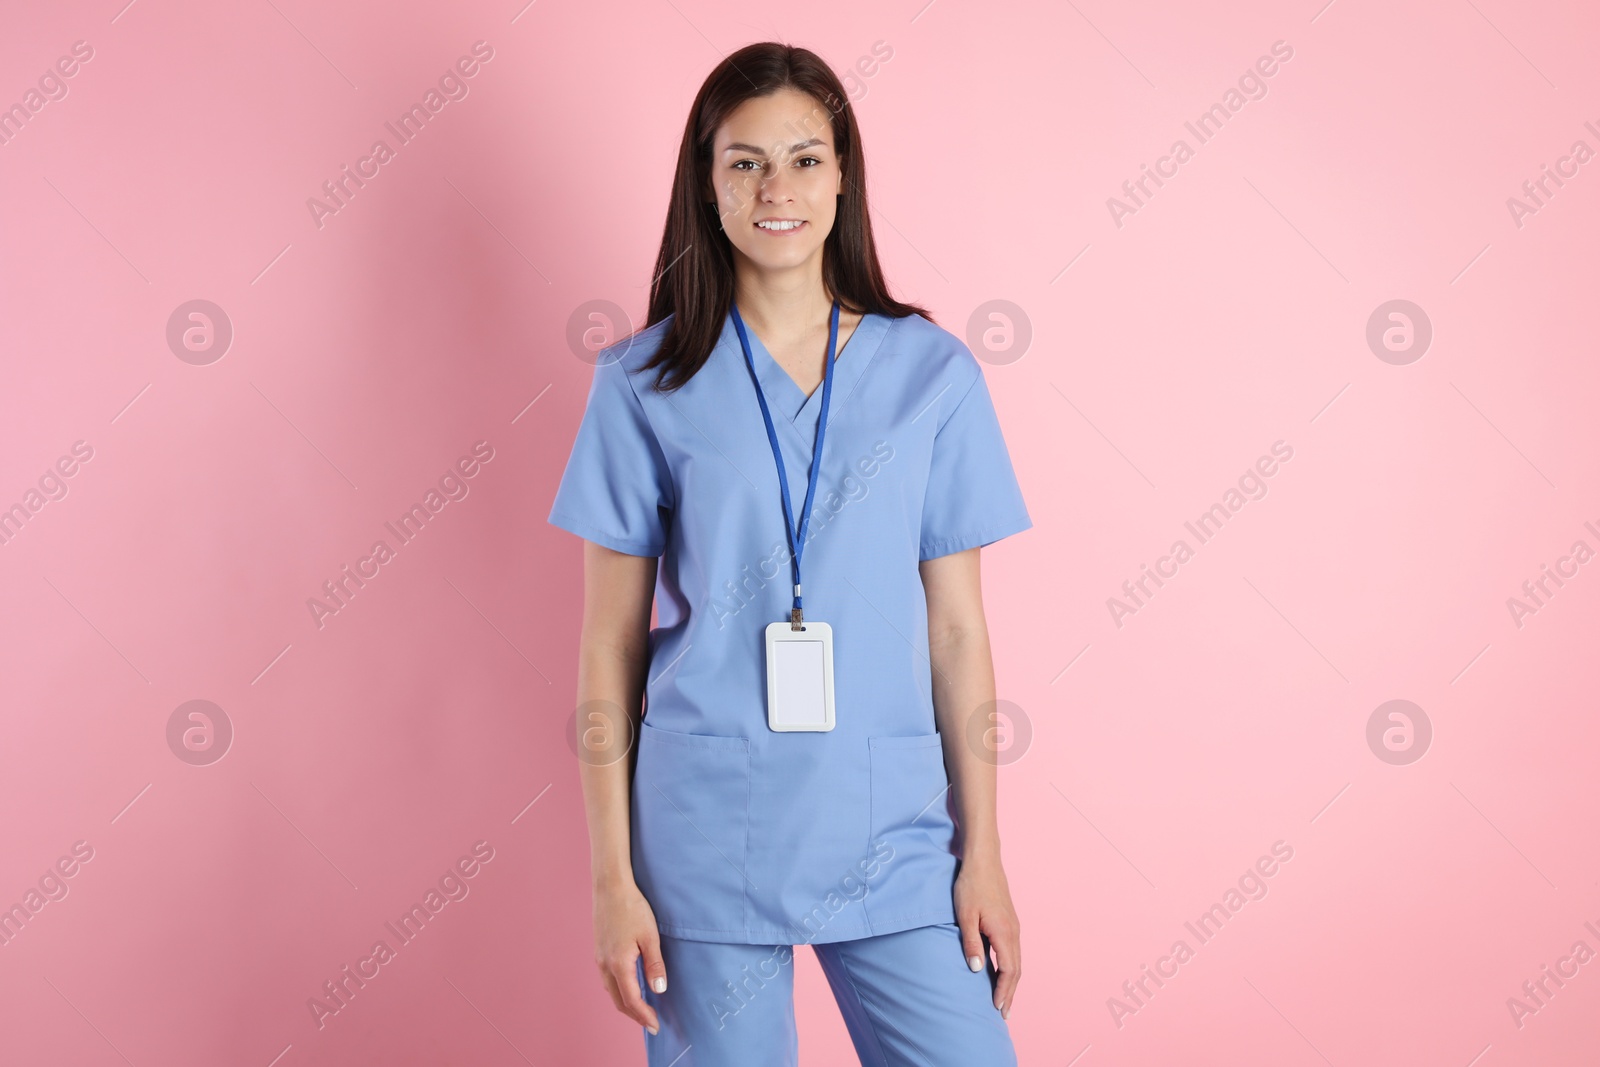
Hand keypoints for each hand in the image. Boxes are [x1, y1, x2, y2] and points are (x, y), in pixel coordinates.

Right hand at [593, 878, 666, 1033]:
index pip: (631, 1000)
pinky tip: (629, 986)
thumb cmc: (632, 908)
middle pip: (618, 1000)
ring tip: (642, 1009)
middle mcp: (605, 965)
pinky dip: (619, 990)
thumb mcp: (650, 936)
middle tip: (650, 1023)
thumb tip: (659, 990)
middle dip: (634, 1015)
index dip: (644, 1016)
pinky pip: (607, 979)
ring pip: (611, 990)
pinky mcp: (599, 950)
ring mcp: (599, 958)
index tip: (655, 1026)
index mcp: (618, 964)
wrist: (610, 887)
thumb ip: (654, 965)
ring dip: (626, 1003)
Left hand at [952, 848, 1020, 1018]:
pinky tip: (1002, 973)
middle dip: (1010, 993)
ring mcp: (1013, 926)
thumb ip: (970, 943)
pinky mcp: (1009, 921)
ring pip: (1016, 961)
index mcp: (1004, 932)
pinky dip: (1010, 968)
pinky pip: (1013, 951)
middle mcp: (1013, 932)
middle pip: (1016, 970)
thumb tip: (975, 970)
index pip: (1008, 971)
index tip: (997, 1008)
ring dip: (1011, 982)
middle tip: (1004, 1014)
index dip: (1003, 991)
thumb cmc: (971, 886)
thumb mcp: (965, 915)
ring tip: (1004, 999)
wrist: (983, 860)